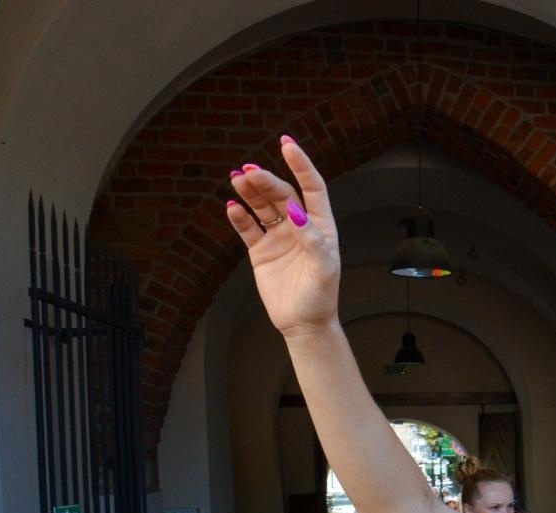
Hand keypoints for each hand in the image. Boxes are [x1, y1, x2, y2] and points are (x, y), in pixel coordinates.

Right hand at [224, 137, 340, 336]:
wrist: (303, 324)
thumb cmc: (321, 298)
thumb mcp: (324, 269)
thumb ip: (312, 240)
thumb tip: (296, 213)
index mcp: (320, 226)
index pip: (312, 188)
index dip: (300, 165)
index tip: (286, 145)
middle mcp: (299, 227)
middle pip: (281, 194)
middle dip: (266, 181)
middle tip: (249, 172)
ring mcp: (279, 237)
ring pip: (262, 207)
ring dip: (250, 192)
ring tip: (237, 179)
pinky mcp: (261, 251)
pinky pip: (247, 228)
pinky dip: (239, 217)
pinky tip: (232, 207)